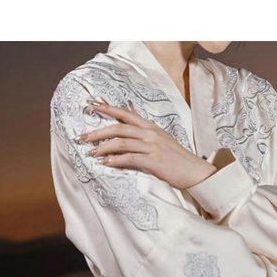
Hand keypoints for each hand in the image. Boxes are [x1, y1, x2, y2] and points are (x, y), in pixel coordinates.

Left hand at [76, 99, 217, 189]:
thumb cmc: (176, 157)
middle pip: (119, 128)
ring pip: (121, 143)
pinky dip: (116, 161)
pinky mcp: (153, 161)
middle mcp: (150, 134)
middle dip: (98, 132)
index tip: (90, 105)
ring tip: (91, 153)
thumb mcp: (161, 137)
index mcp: (150, 127)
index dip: (107, 108)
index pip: (125, 113)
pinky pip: (130, 158)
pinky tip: (106, 163)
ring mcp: (152, 147)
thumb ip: (144, 127)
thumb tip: (131, 110)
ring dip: (103, 148)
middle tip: (82, 137)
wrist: (194, 171)